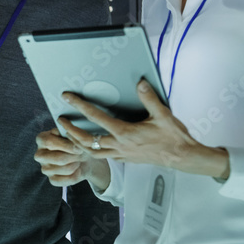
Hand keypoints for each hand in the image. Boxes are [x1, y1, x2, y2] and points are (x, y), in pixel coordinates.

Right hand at [34, 127, 110, 190]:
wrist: (83, 158)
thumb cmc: (75, 143)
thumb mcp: (72, 134)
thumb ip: (69, 132)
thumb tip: (69, 131)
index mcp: (41, 139)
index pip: (49, 142)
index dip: (66, 145)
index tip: (78, 147)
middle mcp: (39, 155)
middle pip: (58, 158)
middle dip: (74, 156)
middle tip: (81, 153)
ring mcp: (45, 168)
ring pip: (65, 169)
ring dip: (76, 164)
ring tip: (79, 159)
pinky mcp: (52, 179)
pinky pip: (66, 180)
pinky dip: (75, 175)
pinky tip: (77, 169)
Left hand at [60, 79, 229, 178]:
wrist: (182, 158)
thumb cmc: (173, 138)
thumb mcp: (162, 114)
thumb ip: (149, 98)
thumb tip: (140, 83)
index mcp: (125, 133)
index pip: (96, 117)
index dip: (79, 105)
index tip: (68, 98)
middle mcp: (119, 146)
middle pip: (86, 140)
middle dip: (70, 130)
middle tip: (60, 121)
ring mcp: (121, 155)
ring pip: (92, 151)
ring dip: (78, 143)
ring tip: (69, 135)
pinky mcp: (126, 160)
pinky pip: (103, 156)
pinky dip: (92, 150)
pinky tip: (91, 145)